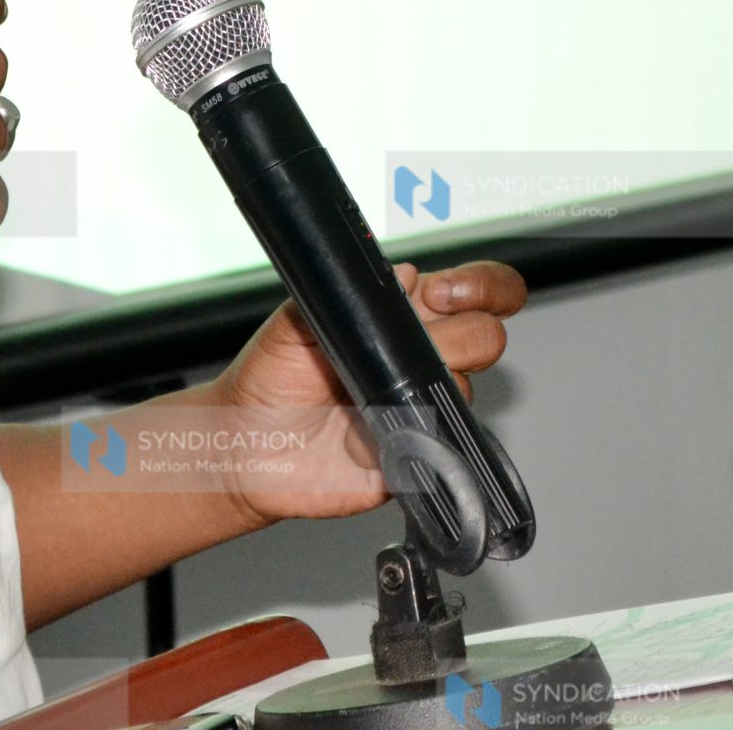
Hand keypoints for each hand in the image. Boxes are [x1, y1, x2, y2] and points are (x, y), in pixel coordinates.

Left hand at [202, 261, 526, 526]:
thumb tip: (402, 275)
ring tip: (364, 395)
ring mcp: (421, 408)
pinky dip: (403, 440)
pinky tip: (362, 437)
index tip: (444, 294)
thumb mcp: (295, 320)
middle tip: (423, 343)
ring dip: (420, 390)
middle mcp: (420, 360)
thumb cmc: (269, 379)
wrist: (246, 446)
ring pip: (466, 391)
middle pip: (485, 337)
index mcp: (402, 317)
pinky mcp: (415, 457)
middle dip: (464, 336)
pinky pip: (435, 449)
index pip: (473, 290)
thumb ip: (345, 293)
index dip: (480, 287)